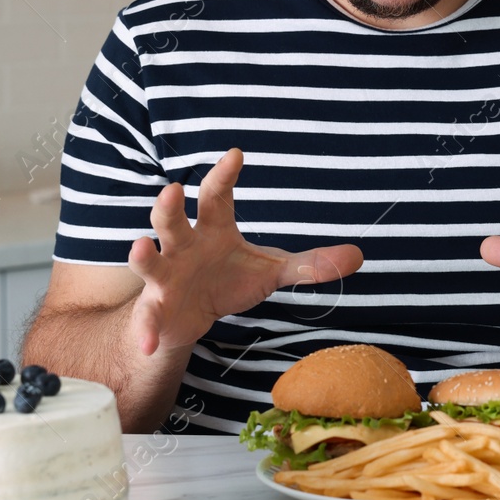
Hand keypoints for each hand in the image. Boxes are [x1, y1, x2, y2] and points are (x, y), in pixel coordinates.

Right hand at [126, 148, 362, 355]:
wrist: (192, 315)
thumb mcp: (272, 270)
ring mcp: (165, 277)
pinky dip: (147, 332)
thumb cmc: (229, 279)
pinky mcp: (156, 310)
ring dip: (143, 255)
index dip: (225, 176)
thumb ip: (310, 264)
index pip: (217, 196)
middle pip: (172, 221)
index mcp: (213, 229)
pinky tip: (149, 344)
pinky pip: (148, 320)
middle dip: (170, 206)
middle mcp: (184, 246)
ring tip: (140, 248)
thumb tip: (359, 255)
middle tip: (173, 189)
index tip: (235, 155)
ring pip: (150, 261)